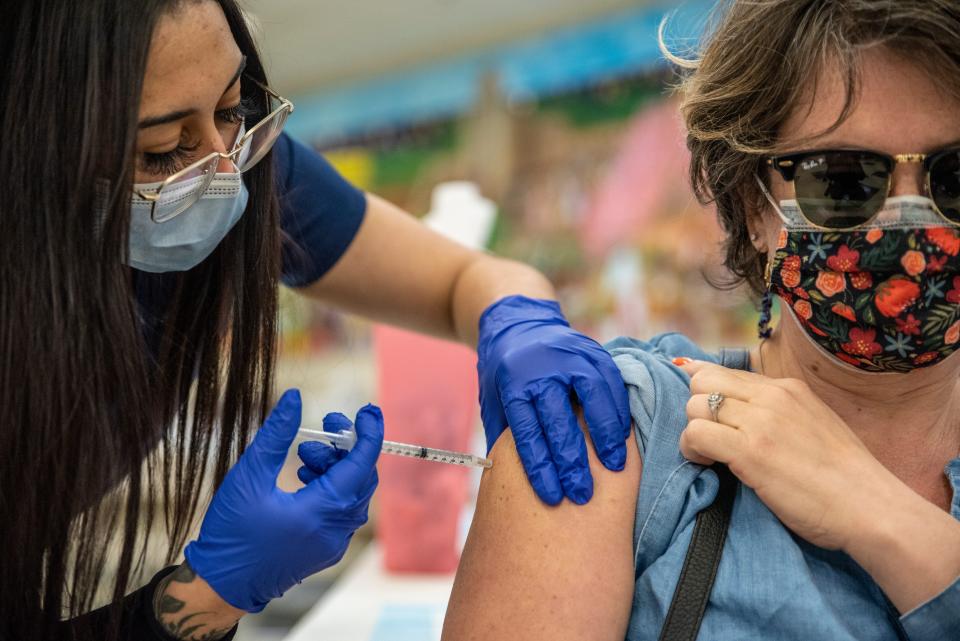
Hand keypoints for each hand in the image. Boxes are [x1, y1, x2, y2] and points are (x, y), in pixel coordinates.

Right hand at [184, 390, 382, 611]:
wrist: (221, 584)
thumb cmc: (231, 532)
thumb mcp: (248, 476)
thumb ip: (275, 435)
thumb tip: (295, 398)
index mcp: (321, 512)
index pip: (362, 464)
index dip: (368, 432)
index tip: (367, 409)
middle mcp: (336, 530)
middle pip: (361, 477)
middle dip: (346, 446)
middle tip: (324, 426)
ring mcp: (334, 543)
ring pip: (352, 493)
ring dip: (336, 467)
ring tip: (303, 456)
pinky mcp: (326, 549)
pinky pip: (343, 510)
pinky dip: (332, 487)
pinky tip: (304, 478)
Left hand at [477, 295, 630, 504]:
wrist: (520, 323)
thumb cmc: (506, 374)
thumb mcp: (493, 400)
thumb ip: (502, 435)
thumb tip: (506, 482)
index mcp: (513, 383)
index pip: (527, 431)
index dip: (540, 467)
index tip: (552, 497)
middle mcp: (542, 368)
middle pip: (559, 420)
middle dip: (572, 462)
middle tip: (583, 494)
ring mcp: (570, 356)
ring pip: (593, 398)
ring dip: (605, 436)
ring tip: (614, 467)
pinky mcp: (593, 351)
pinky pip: (612, 383)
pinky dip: (618, 412)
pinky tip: (622, 438)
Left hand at [676, 359, 887, 550]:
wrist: (871, 506)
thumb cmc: (844, 478)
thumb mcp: (814, 425)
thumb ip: (780, 412)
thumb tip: (744, 412)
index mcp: (788, 388)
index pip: (726, 371)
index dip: (704, 389)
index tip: (698, 407)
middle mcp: (773, 396)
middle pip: (703, 382)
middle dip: (697, 410)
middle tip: (711, 439)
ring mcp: (761, 420)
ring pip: (695, 405)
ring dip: (694, 432)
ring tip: (710, 456)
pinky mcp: (750, 450)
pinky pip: (696, 433)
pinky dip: (692, 450)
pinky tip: (708, 465)